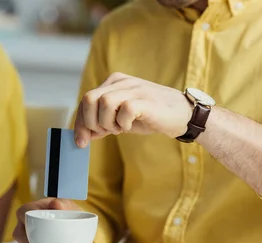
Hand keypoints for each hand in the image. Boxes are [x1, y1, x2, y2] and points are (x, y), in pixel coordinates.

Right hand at [13, 198, 92, 242]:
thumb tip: (56, 204)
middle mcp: (25, 227)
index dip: (25, 221)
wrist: (74, 231)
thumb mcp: (68, 206)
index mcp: (30, 211)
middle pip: (19, 237)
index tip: (36, 230)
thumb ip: (63, 204)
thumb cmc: (67, 214)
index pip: (22, 213)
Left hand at [74, 72, 192, 146]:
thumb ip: (102, 124)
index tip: (81, 142)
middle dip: (90, 122)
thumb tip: (82, 136)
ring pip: (104, 103)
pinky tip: (129, 126)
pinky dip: (123, 123)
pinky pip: (124, 110)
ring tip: (119, 128)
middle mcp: (121, 82)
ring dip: (107, 123)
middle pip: (89, 99)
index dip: (80, 123)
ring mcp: (134, 89)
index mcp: (113, 83)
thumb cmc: (150, 116)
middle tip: (104, 133)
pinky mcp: (146, 99)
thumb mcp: (120, 120)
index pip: (86, 100)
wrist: (182, 115)